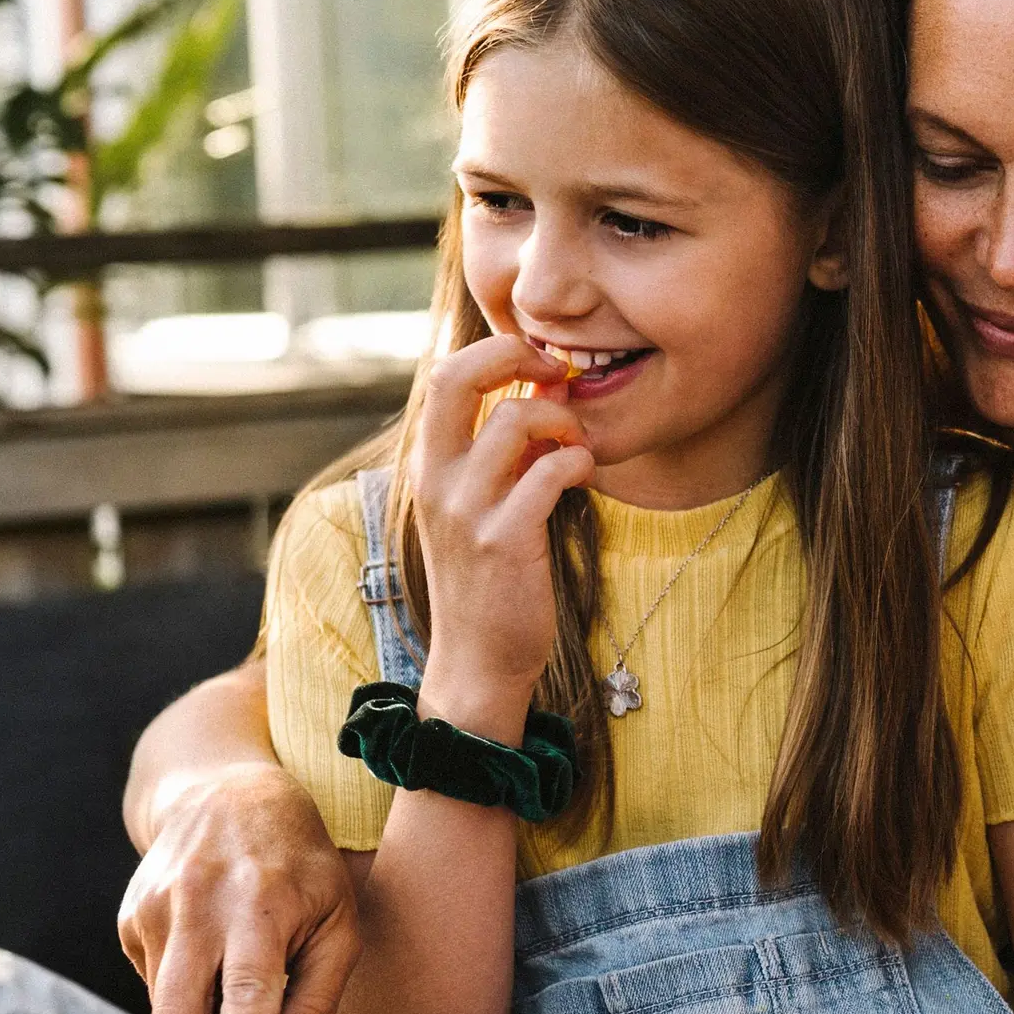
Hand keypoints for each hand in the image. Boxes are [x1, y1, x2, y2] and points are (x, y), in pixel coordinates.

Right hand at [117, 763, 360, 1013]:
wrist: (226, 793)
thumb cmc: (298, 865)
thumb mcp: (338, 922)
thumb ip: (316, 1002)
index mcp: (261, 903)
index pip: (246, 990)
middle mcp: (200, 901)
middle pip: (180, 1013)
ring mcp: (156, 904)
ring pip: (161, 1007)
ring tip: (230, 984)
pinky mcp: (130, 913)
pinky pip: (150, 983)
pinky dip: (179, 990)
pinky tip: (204, 952)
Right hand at [413, 334, 593, 735]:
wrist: (479, 661)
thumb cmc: (488, 579)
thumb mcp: (477, 506)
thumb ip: (498, 451)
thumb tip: (543, 386)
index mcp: (429, 465)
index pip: (443, 374)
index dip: (495, 352)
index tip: (538, 366)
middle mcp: (437, 479)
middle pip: (454, 377)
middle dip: (512, 355)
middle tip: (556, 373)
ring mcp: (466, 509)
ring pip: (515, 419)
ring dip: (564, 420)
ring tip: (578, 446)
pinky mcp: (504, 540)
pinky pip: (550, 470)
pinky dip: (578, 461)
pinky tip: (584, 475)